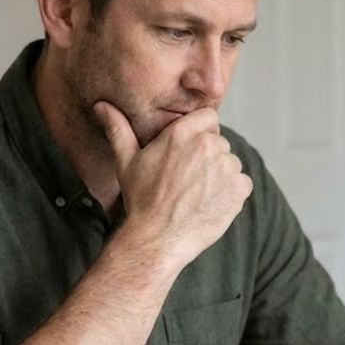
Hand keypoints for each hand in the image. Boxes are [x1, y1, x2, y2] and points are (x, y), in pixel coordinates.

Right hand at [94, 101, 252, 267]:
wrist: (157, 239)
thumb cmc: (140, 201)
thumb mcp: (126, 161)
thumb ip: (119, 129)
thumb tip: (101, 105)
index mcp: (182, 133)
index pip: (208, 117)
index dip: (200, 133)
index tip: (189, 152)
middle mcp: (207, 145)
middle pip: (219, 142)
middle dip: (208, 157)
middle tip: (188, 181)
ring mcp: (225, 166)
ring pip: (231, 163)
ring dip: (220, 176)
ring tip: (197, 195)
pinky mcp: (239, 188)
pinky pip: (242, 183)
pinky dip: (232, 194)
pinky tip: (210, 204)